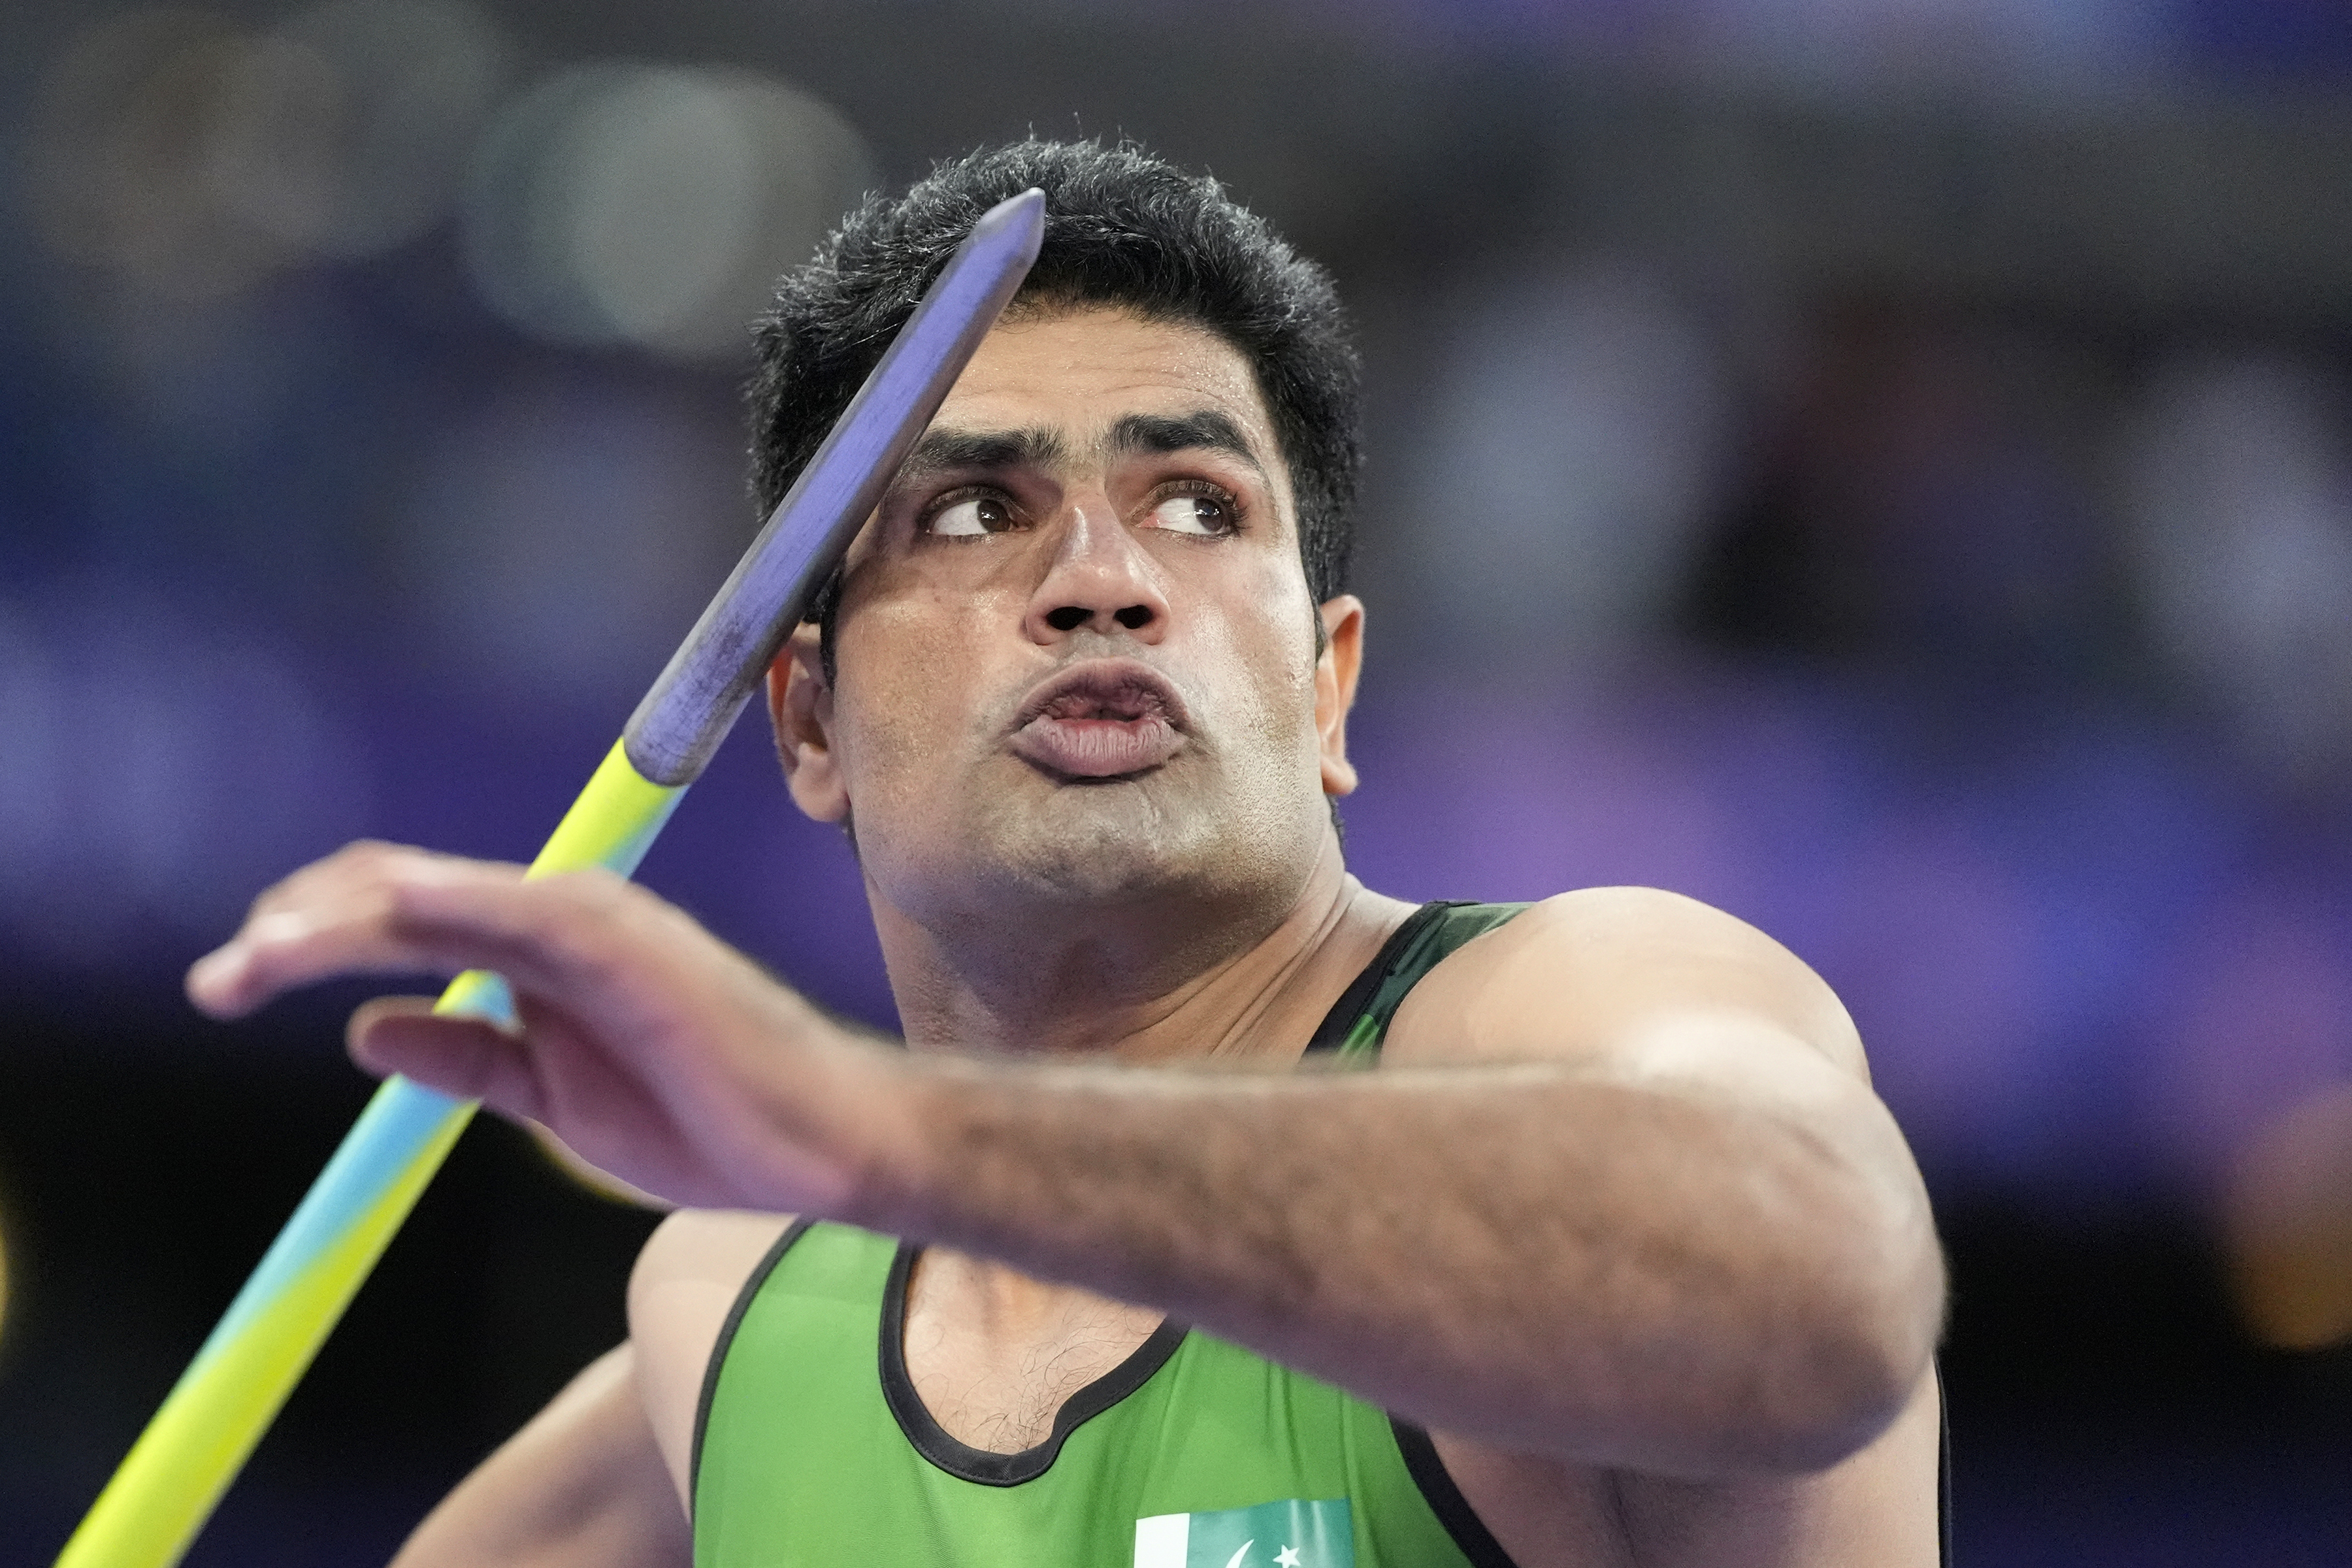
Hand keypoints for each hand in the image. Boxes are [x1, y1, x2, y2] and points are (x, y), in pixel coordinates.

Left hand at [186, 841, 901, 1212]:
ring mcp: (585, 917)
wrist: (816, 1142)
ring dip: (325, 921)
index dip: (314, 935)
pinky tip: (357, 926)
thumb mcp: (548, 1099)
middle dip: (294, 926)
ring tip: (247, 961)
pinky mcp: (612, 937)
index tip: (237, 980)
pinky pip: (498, 910)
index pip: (407, 911)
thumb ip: (465, 1058)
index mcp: (542, 947)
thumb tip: (362, 1028)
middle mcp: (557, 912)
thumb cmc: (708, 1118)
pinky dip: (420, 909)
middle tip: (216, 980)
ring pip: (427, 892)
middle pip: (397, 889)